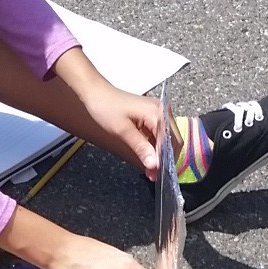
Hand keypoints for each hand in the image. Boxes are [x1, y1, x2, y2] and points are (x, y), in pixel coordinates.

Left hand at [49, 50, 164, 176]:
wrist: (95, 93)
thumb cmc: (106, 108)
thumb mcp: (122, 130)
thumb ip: (140, 147)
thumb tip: (154, 165)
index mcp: (157, 113)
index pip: (169, 141)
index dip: (164, 160)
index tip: (156, 175)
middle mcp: (161, 112)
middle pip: (172, 140)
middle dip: (164, 159)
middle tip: (153, 175)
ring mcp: (157, 114)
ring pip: (166, 139)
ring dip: (159, 154)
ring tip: (150, 171)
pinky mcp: (151, 117)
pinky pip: (158, 135)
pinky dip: (154, 147)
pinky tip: (147, 158)